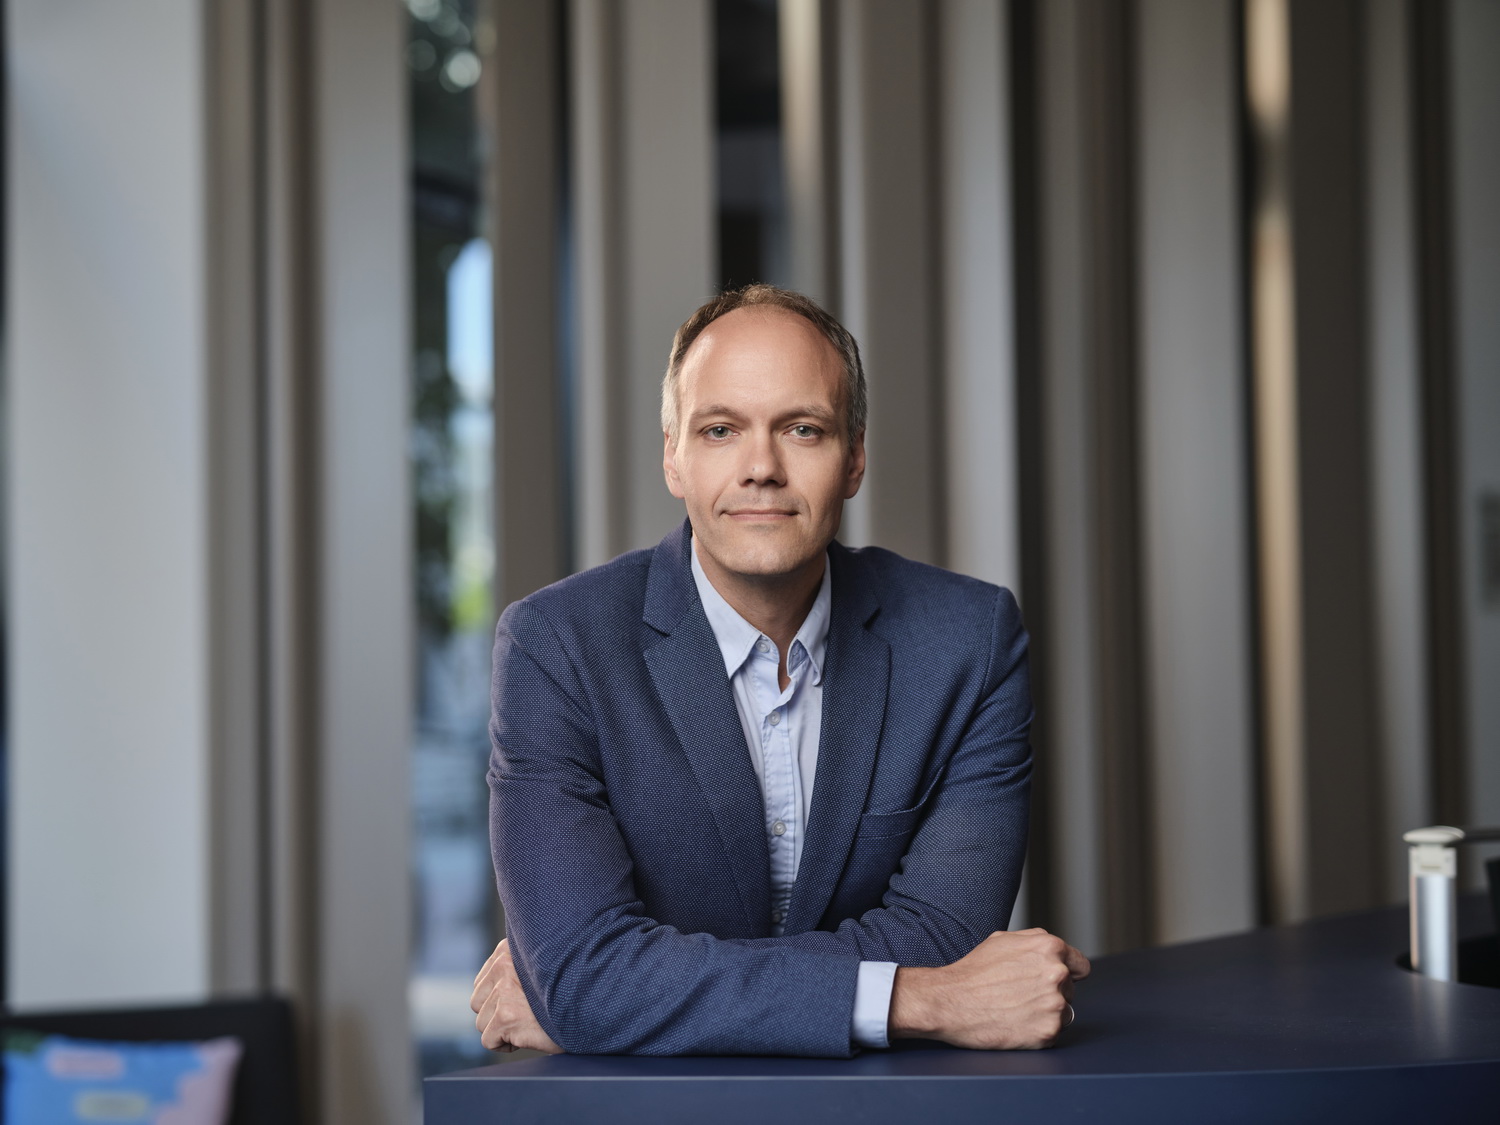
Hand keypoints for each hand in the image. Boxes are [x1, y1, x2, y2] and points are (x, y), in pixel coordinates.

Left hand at [470, 938, 563, 1053]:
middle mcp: (504, 964)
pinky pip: (489, 1040)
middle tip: (526, 1014)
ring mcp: (504, 990)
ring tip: (530, 1022)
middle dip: (497, 1014)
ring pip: (482, 1023)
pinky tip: (529, 1034)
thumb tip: (492, 987)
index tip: (523, 1000)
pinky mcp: (505, 1016)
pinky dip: (507, 1045)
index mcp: (509, 949)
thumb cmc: (568, 992)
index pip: (484, 981)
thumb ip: (514, 969)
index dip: (501, 998)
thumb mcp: (539, 967)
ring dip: (503, 1029)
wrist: (592, 1008)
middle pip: (477, 1002)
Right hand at [889, 928, 1089, 1049]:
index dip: (1069, 973)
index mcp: (1050, 948)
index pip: (1081, 966)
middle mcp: (1057, 974)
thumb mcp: (1004, 940)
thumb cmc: (973, 971)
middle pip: (1070, 990)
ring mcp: (1054, 1004)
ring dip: (1046, 1013)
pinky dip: (1037, 1031)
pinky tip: (1015, 1023)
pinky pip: (1053, 1032)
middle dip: (1050, 992)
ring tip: (1016, 1009)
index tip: (1056, 981)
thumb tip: (1056, 950)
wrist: (951, 1002)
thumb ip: (1036, 941)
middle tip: (1020, 995)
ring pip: (1063, 1012)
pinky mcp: (1048, 1031)